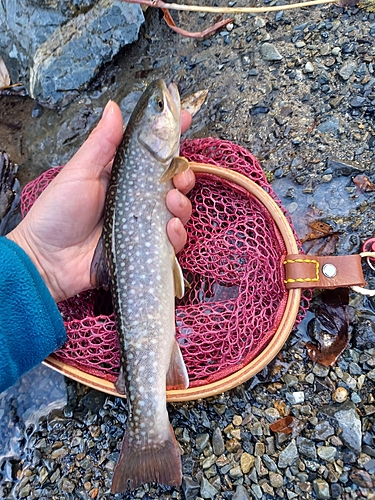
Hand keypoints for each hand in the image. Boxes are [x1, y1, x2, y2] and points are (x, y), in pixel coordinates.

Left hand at [7, 101, 194, 301]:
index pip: (152, 152)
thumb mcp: (80, 172)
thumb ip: (102, 143)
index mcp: (121, 175)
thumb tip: (114, 108)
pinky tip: (170, 227)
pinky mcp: (148, 247)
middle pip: (173, 181)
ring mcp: (144, 223)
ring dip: (182, 203)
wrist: (49, 260)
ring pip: (178, 209)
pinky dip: (178, 233)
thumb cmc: (58, 213)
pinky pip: (174, 239)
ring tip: (171, 201)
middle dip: (183, 174)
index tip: (186, 117)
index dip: (170, 134)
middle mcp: (137, 197)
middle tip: (178, 175)